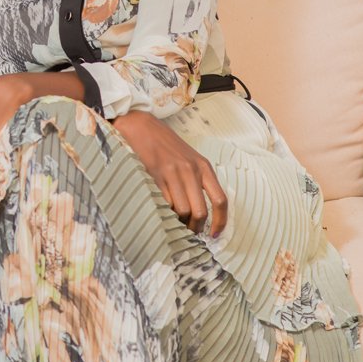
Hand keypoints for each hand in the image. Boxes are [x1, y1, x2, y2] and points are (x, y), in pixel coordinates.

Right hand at [112, 110, 227, 236]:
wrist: (142, 127)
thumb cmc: (167, 145)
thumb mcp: (190, 159)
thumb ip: (198, 180)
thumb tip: (202, 212)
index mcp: (204, 167)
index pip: (220, 200)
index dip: (220, 221)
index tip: (214, 234)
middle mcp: (191, 170)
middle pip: (200, 211)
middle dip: (195, 227)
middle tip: (190, 232)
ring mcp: (173, 173)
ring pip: (183, 210)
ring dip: (179, 221)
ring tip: (176, 221)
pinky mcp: (156, 175)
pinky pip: (165, 203)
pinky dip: (166, 212)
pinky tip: (164, 211)